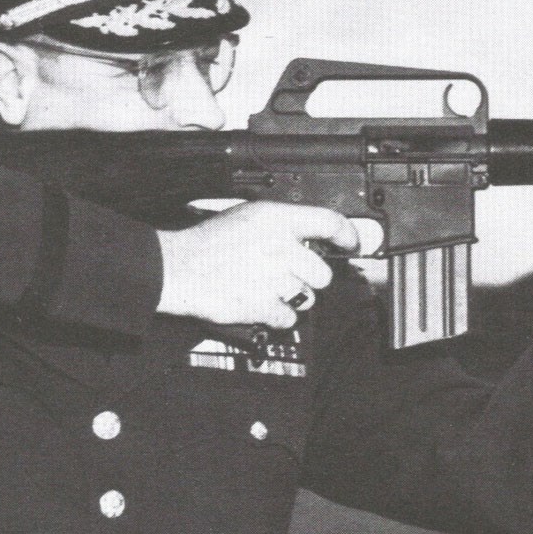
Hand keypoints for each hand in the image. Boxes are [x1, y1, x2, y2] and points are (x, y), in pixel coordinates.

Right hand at [157, 202, 359, 327]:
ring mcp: (274, 278)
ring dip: (293, 297)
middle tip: (289, 275)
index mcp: (277, 219)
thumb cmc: (209, 242)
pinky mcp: (265, 305)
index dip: (348, 235)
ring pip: (308, 297)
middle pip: (322, 273)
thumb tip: (311, 235)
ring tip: (268, 288)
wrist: (180, 268)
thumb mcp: (247, 215)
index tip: (352, 244)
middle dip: (310, 278)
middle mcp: (281, 247)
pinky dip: (278, 316)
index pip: (330, 222)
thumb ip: (281, 224)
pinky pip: (289, 318)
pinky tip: (261, 304)